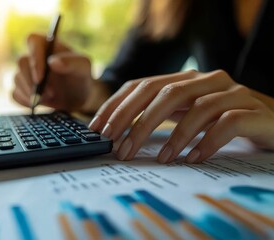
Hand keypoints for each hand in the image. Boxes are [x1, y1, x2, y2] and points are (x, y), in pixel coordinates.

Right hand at [12, 33, 93, 110]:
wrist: (80, 97)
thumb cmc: (82, 76)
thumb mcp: (84, 67)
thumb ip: (72, 62)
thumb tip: (52, 62)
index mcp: (48, 44)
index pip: (33, 41)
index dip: (34, 59)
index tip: (40, 78)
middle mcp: (34, 56)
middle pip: (21, 63)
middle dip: (33, 82)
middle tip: (51, 93)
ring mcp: (27, 72)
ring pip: (17, 79)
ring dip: (31, 93)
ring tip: (51, 97)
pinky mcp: (23, 88)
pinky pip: (14, 94)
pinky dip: (24, 101)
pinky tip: (39, 104)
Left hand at [89, 70, 273, 162]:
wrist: (273, 121)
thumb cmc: (223, 120)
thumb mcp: (187, 113)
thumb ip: (161, 114)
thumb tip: (120, 132)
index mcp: (185, 79)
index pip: (142, 85)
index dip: (118, 105)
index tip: (99, 129)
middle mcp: (206, 80)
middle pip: (163, 92)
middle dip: (136, 120)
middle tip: (120, 147)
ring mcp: (231, 92)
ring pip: (195, 107)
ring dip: (173, 136)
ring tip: (160, 159)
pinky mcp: (252, 110)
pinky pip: (226, 124)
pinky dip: (206, 142)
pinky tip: (193, 159)